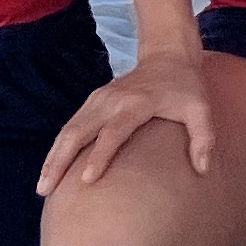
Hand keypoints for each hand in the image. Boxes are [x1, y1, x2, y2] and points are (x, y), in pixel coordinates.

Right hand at [37, 45, 215, 195]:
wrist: (168, 55)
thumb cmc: (186, 87)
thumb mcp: (201, 109)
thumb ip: (203, 138)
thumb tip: (203, 170)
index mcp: (136, 103)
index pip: (113, 132)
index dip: (99, 155)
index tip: (86, 179)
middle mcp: (111, 101)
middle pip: (78, 131)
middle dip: (60, 160)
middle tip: (47, 190)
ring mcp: (98, 100)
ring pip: (68, 130)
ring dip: (53, 157)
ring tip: (43, 186)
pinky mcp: (92, 102)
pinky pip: (70, 127)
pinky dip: (57, 148)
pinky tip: (51, 169)